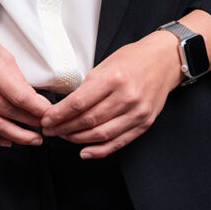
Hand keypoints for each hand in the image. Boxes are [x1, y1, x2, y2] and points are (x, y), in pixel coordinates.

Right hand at [0, 0, 50, 148]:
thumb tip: (32, 99)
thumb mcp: (0, 52)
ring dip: (16, 135)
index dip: (37, 109)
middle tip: (47, 129)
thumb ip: (15, 77)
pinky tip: (7, 140)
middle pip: (8, 112)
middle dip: (31, 123)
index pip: (19, 96)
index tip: (50, 114)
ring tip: (32, 139)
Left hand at [39, 30, 181, 158]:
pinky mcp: (144, 123)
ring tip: (64, 136)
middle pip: (88, 120)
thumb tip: (66, 106)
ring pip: (101, 134)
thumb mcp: (106, 64)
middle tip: (50, 130)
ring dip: (78, 139)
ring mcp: (137, 112)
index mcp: (113, 78)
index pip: (79, 102)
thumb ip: (89, 85)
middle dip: (64, 128)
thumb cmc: (133, 58)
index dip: (59, 114)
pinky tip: (85, 150)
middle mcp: (126, 97)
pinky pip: (118, 142)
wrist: (164, 60)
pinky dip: (99, 150)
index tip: (46, 119)